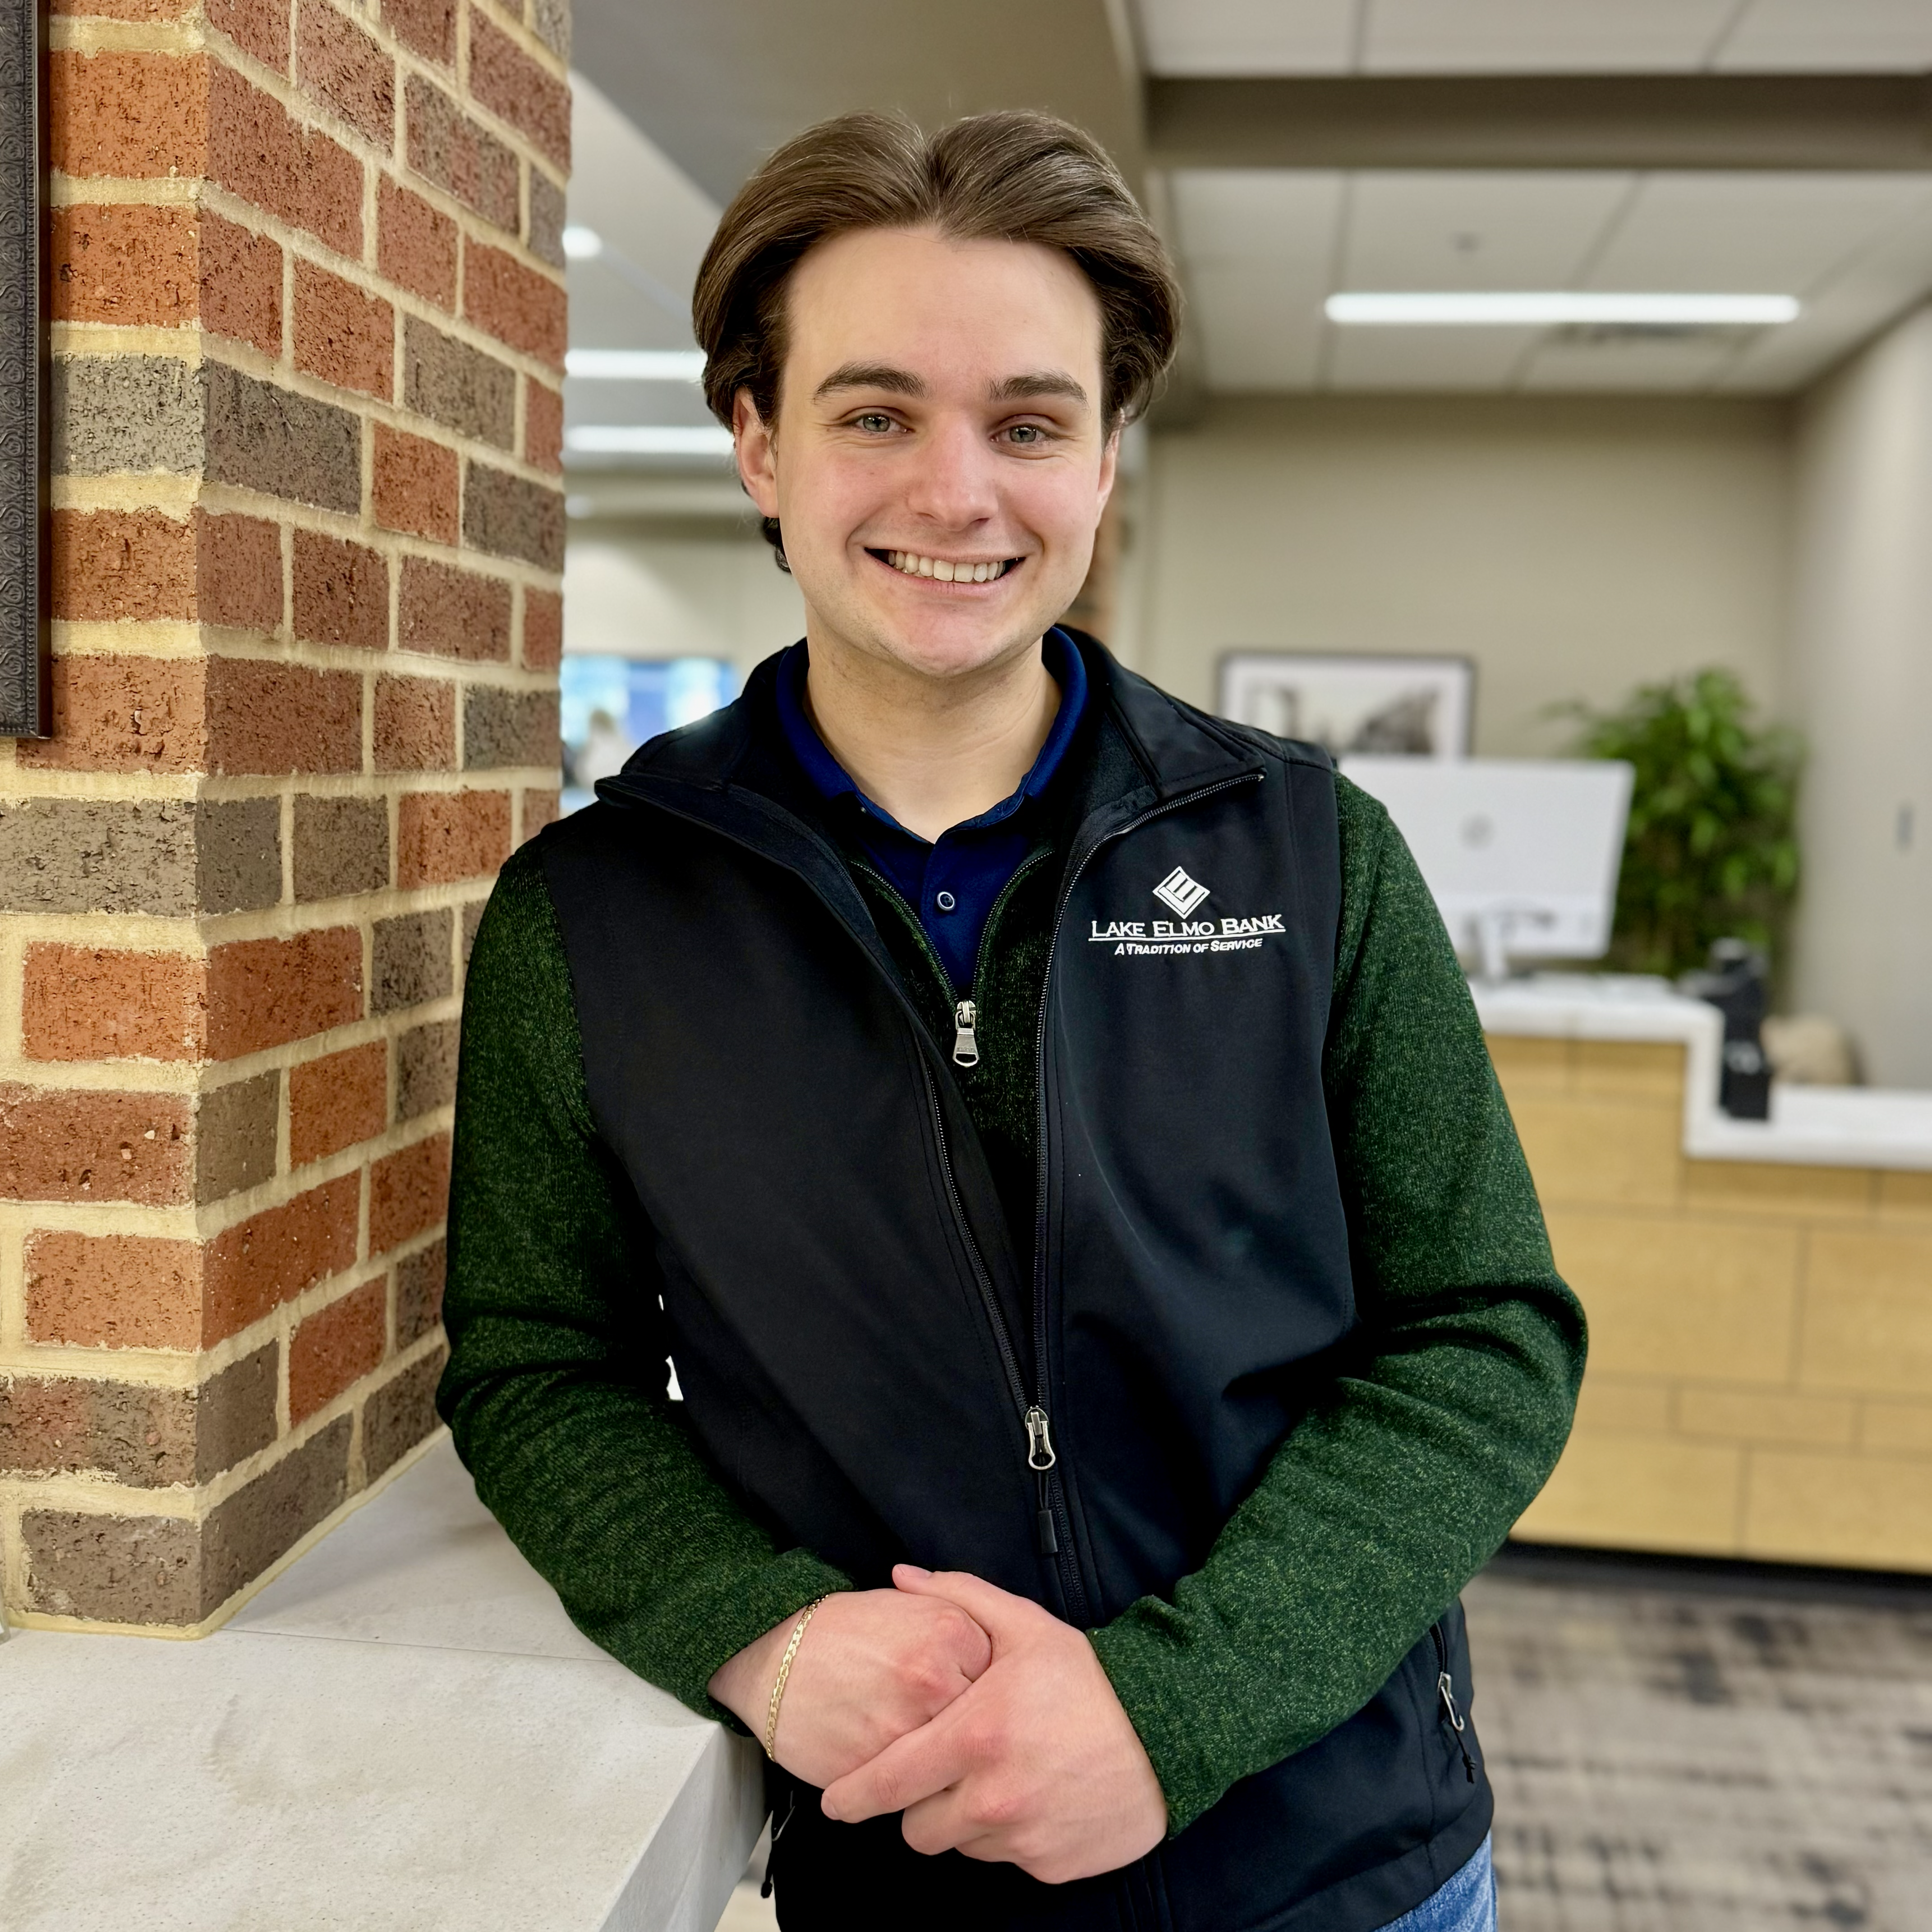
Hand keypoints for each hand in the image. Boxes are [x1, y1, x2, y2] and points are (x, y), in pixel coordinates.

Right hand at [708, 1586, 992, 1789]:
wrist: (776, 1655)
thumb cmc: (847, 1630)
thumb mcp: (913, 1606)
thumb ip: (965, 1625)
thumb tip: (1006, 1664)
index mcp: (952, 1633)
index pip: (1001, 1681)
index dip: (988, 1695)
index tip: (976, 1699)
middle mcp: (936, 1680)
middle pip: (984, 1729)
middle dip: (976, 1740)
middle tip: (964, 1741)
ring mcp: (906, 1730)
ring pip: (955, 1771)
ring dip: (950, 1775)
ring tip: (938, 1765)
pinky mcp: (877, 1772)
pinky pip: (917, 1796)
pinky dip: (916, 1794)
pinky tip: (905, 1776)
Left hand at [819, 1565, 1167, 1883]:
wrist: (1169, 1731)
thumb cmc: (1090, 1679)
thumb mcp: (1026, 1625)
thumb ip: (957, 1597)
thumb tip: (899, 1577)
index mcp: (975, 1736)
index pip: (887, 1783)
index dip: (853, 1796)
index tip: (835, 1801)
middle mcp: (992, 1796)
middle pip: (916, 1829)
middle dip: (920, 1805)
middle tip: (944, 1772)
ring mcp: (1022, 1838)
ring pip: (960, 1845)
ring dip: (966, 1819)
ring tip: (999, 1776)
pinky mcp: (1049, 1866)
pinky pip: (1006, 1859)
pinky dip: (1010, 1835)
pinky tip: (1036, 1797)